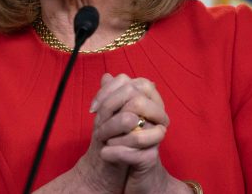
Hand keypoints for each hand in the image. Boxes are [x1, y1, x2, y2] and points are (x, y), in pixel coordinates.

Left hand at [90, 73, 186, 193]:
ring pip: (133, 125)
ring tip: (103, 140)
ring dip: (112, 131)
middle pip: (137, 101)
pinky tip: (104, 153)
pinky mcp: (150, 159)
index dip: (111, 92)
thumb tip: (106, 75)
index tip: (93, 108)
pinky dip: (114, 151)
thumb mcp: (120, 119)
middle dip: (111, 111)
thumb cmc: (129, 144)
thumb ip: (114, 97)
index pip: (136, 85)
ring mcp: (155, 139)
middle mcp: (158, 119)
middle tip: (96, 125)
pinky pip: (131, 151)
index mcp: (152, 105)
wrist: (139, 176)